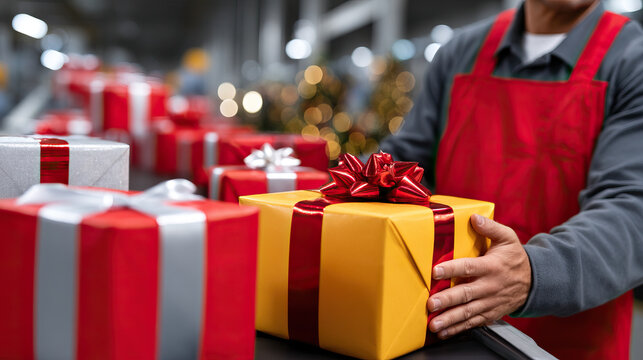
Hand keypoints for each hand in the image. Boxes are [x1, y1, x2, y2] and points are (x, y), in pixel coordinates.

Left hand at [427, 214, 531, 338]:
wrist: (534, 283)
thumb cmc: (515, 258)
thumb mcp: (508, 238)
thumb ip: (490, 228)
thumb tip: (474, 217)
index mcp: (492, 266)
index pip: (469, 267)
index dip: (452, 269)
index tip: (436, 271)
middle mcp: (490, 286)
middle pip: (466, 294)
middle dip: (447, 300)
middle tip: (431, 304)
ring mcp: (490, 303)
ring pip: (468, 312)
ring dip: (450, 319)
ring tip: (434, 323)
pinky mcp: (489, 314)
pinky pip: (472, 323)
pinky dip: (457, 328)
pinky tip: (443, 332)